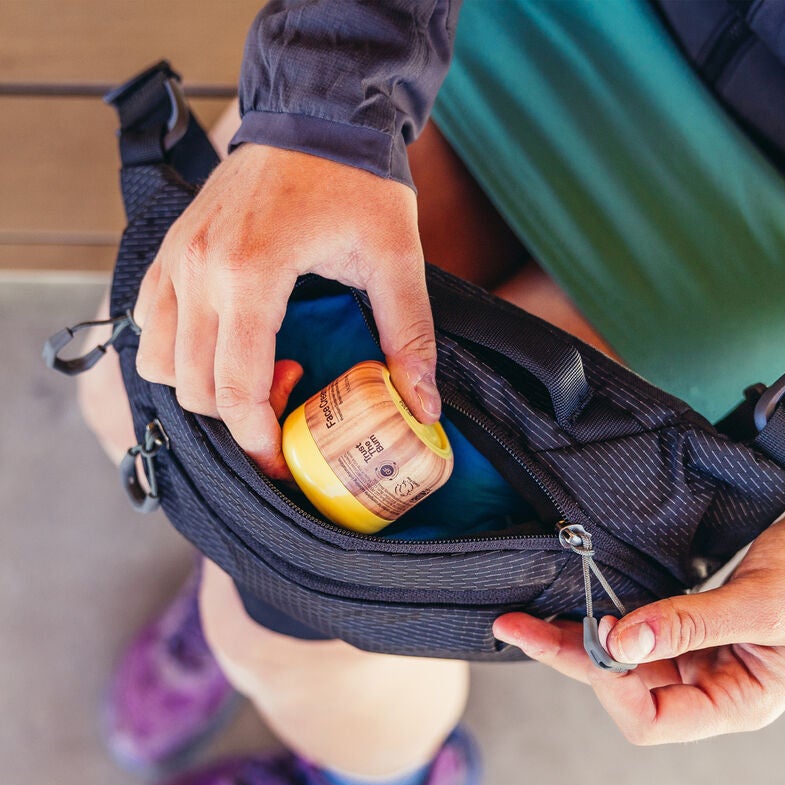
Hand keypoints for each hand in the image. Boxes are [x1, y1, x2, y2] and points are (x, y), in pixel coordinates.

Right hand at [133, 143, 436, 477]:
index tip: (282, 460)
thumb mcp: (397, 260)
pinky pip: (151, 321)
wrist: (318, 113)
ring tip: (262, 362)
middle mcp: (199, 268)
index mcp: (250, 273)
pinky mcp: (172, 248)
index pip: (233, 388)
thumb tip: (423, 408)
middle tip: (292, 393)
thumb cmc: (357, 183)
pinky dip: (180, 350)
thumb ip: (410, 338)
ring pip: (160, 361)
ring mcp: (177, 256)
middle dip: (239, 417)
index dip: (256, 441)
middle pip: (193, 388)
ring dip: (205, 386)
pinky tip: (230, 340)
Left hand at [493, 514, 784, 743]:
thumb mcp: (761, 604)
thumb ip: (690, 623)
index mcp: (735, 702)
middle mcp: (707, 688)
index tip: (602, 634)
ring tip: (524, 620)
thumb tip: (621, 640)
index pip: (654, 719)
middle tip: (517, 628)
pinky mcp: (685, 630)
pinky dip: (603, 621)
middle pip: (623, 689)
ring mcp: (694, 660)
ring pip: (621, 660)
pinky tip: (571, 607)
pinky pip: (635, 633)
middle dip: (569, 658)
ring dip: (574, 639)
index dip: (616, 684)